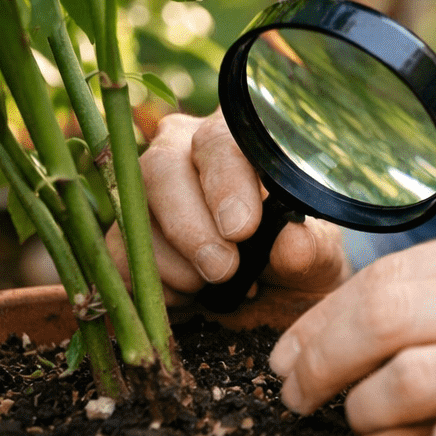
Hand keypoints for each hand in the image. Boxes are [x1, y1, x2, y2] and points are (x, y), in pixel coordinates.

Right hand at [107, 110, 349, 303]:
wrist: (272, 294)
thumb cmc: (296, 257)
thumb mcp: (316, 256)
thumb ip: (308, 248)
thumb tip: (291, 244)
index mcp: (237, 140)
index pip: (219, 141)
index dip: (225, 183)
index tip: (241, 229)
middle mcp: (182, 152)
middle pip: (161, 169)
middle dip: (190, 227)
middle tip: (222, 269)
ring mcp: (146, 192)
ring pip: (134, 215)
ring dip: (174, 265)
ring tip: (217, 287)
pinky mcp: (124, 234)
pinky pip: (119, 255)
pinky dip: (154, 286)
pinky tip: (192, 295)